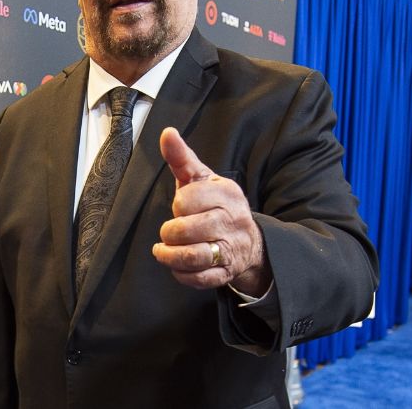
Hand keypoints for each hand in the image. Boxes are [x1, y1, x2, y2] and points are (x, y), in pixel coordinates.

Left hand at [151, 127, 271, 295]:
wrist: (248, 240)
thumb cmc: (215, 204)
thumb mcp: (200, 178)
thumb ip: (181, 157)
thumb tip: (167, 133)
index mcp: (226, 193)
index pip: (188, 198)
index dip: (178, 203)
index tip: (181, 205)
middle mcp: (231, 221)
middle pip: (186, 229)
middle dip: (170, 231)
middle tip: (171, 230)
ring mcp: (230, 249)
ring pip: (191, 256)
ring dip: (170, 255)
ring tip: (164, 249)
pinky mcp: (225, 273)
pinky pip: (198, 278)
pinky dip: (181, 273)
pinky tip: (177, 264)